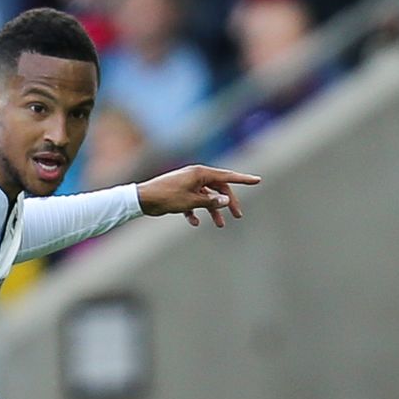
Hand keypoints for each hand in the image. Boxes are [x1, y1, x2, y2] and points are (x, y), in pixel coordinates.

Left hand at [137, 165, 261, 227]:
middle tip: (237, 216)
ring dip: (212, 210)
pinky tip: (193, 222)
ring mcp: (187, 184)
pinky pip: (192, 202)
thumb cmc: (166, 197)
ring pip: (206, 197)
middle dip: (228, 203)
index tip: (258, 181)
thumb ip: (210, 202)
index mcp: (200, 173)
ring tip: (218, 224)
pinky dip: (195, 211)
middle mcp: (195, 176)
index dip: (243, 179)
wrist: (141, 199)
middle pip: (218, 188)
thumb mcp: (191, 201)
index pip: (227, 176)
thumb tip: (227, 201)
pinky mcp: (179, 193)